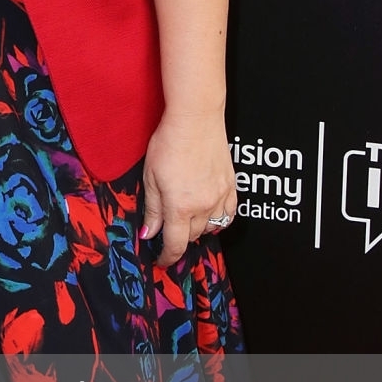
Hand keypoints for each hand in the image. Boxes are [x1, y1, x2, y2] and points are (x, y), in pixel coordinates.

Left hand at [139, 112, 237, 267]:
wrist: (196, 119)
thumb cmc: (169, 144)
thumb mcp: (151, 178)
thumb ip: (152, 209)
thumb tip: (149, 234)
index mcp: (180, 206)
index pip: (175, 244)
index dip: (167, 257)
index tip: (161, 261)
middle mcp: (203, 206)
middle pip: (193, 236)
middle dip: (179, 238)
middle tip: (169, 232)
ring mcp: (220, 197)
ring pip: (212, 228)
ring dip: (198, 230)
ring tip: (187, 222)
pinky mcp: (231, 186)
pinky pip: (229, 214)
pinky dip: (219, 220)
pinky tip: (209, 215)